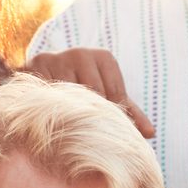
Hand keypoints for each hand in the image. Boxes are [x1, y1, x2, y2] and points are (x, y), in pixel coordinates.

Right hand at [26, 49, 154, 138]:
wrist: (41, 81)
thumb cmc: (82, 91)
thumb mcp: (108, 100)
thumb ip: (130, 114)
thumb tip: (151, 134)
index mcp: (104, 58)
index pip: (115, 94)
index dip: (111, 116)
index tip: (103, 129)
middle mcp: (81, 53)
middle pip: (95, 95)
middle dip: (92, 117)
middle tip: (86, 133)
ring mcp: (57, 57)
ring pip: (71, 97)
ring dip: (70, 115)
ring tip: (68, 127)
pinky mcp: (36, 66)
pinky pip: (48, 95)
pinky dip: (51, 109)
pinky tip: (51, 117)